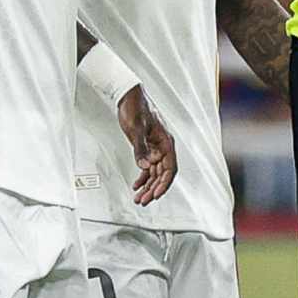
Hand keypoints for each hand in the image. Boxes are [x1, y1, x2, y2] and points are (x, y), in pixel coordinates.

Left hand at [118, 86, 175, 203]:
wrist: (128, 96)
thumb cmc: (135, 108)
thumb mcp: (136, 129)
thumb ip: (140, 149)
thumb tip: (144, 166)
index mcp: (166, 142)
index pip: (170, 168)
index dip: (164, 183)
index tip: (155, 194)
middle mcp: (163, 147)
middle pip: (162, 174)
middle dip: (153, 189)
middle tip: (143, 201)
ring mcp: (155, 148)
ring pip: (154, 173)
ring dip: (147, 186)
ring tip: (139, 198)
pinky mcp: (146, 147)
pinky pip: (147, 167)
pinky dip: (142, 177)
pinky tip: (136, 185)